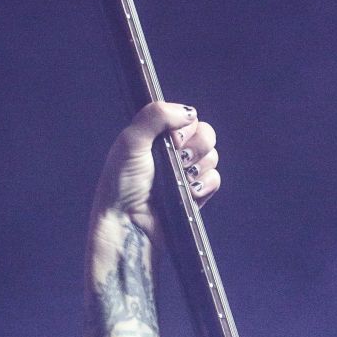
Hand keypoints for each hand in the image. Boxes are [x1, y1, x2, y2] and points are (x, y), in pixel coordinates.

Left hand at [89, 100, 220, 247]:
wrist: (127, 223)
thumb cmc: (122, 183)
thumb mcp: (131, 141)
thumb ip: (156, 115)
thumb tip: (189, 113)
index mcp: (157, 136)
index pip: (188, 119)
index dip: (185, 128)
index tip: (171, 140)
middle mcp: (173, 153)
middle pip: (206, 135)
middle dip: (195, 146)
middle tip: (178, 160)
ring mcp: (185, 175)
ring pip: (212, 157)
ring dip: (198, 167)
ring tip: (180, 180)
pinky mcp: (194, 196)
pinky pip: (214, 180)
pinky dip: (204, 185)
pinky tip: (190, 193)